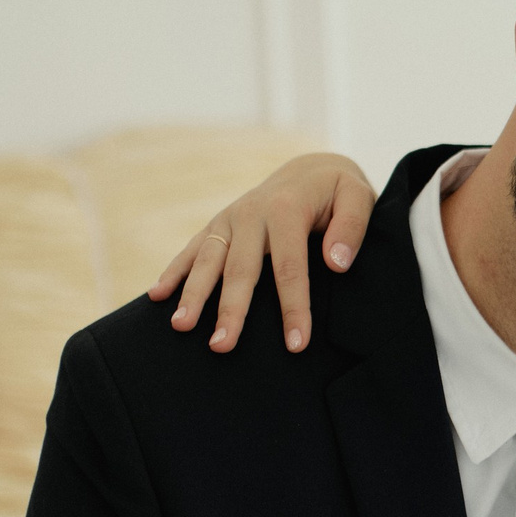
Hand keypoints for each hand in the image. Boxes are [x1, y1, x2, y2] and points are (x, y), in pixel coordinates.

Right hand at [149, 154, 377, 353]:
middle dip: (231, 310)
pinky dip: (173, 272)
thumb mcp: (358, 196)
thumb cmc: (338, 192)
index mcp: (287, 209)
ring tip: (180, 327)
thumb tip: (336, 264)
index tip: (295, 344)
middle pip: (240, 269)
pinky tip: (157, 297)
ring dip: (192, 294)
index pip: (291, 266)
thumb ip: (352, 226)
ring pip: (208, 260)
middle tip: (222, 347)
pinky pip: (192, 250)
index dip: (293, 307)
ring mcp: (229, 219)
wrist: (310, 169)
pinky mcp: (217, 225)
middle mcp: (252, 213)